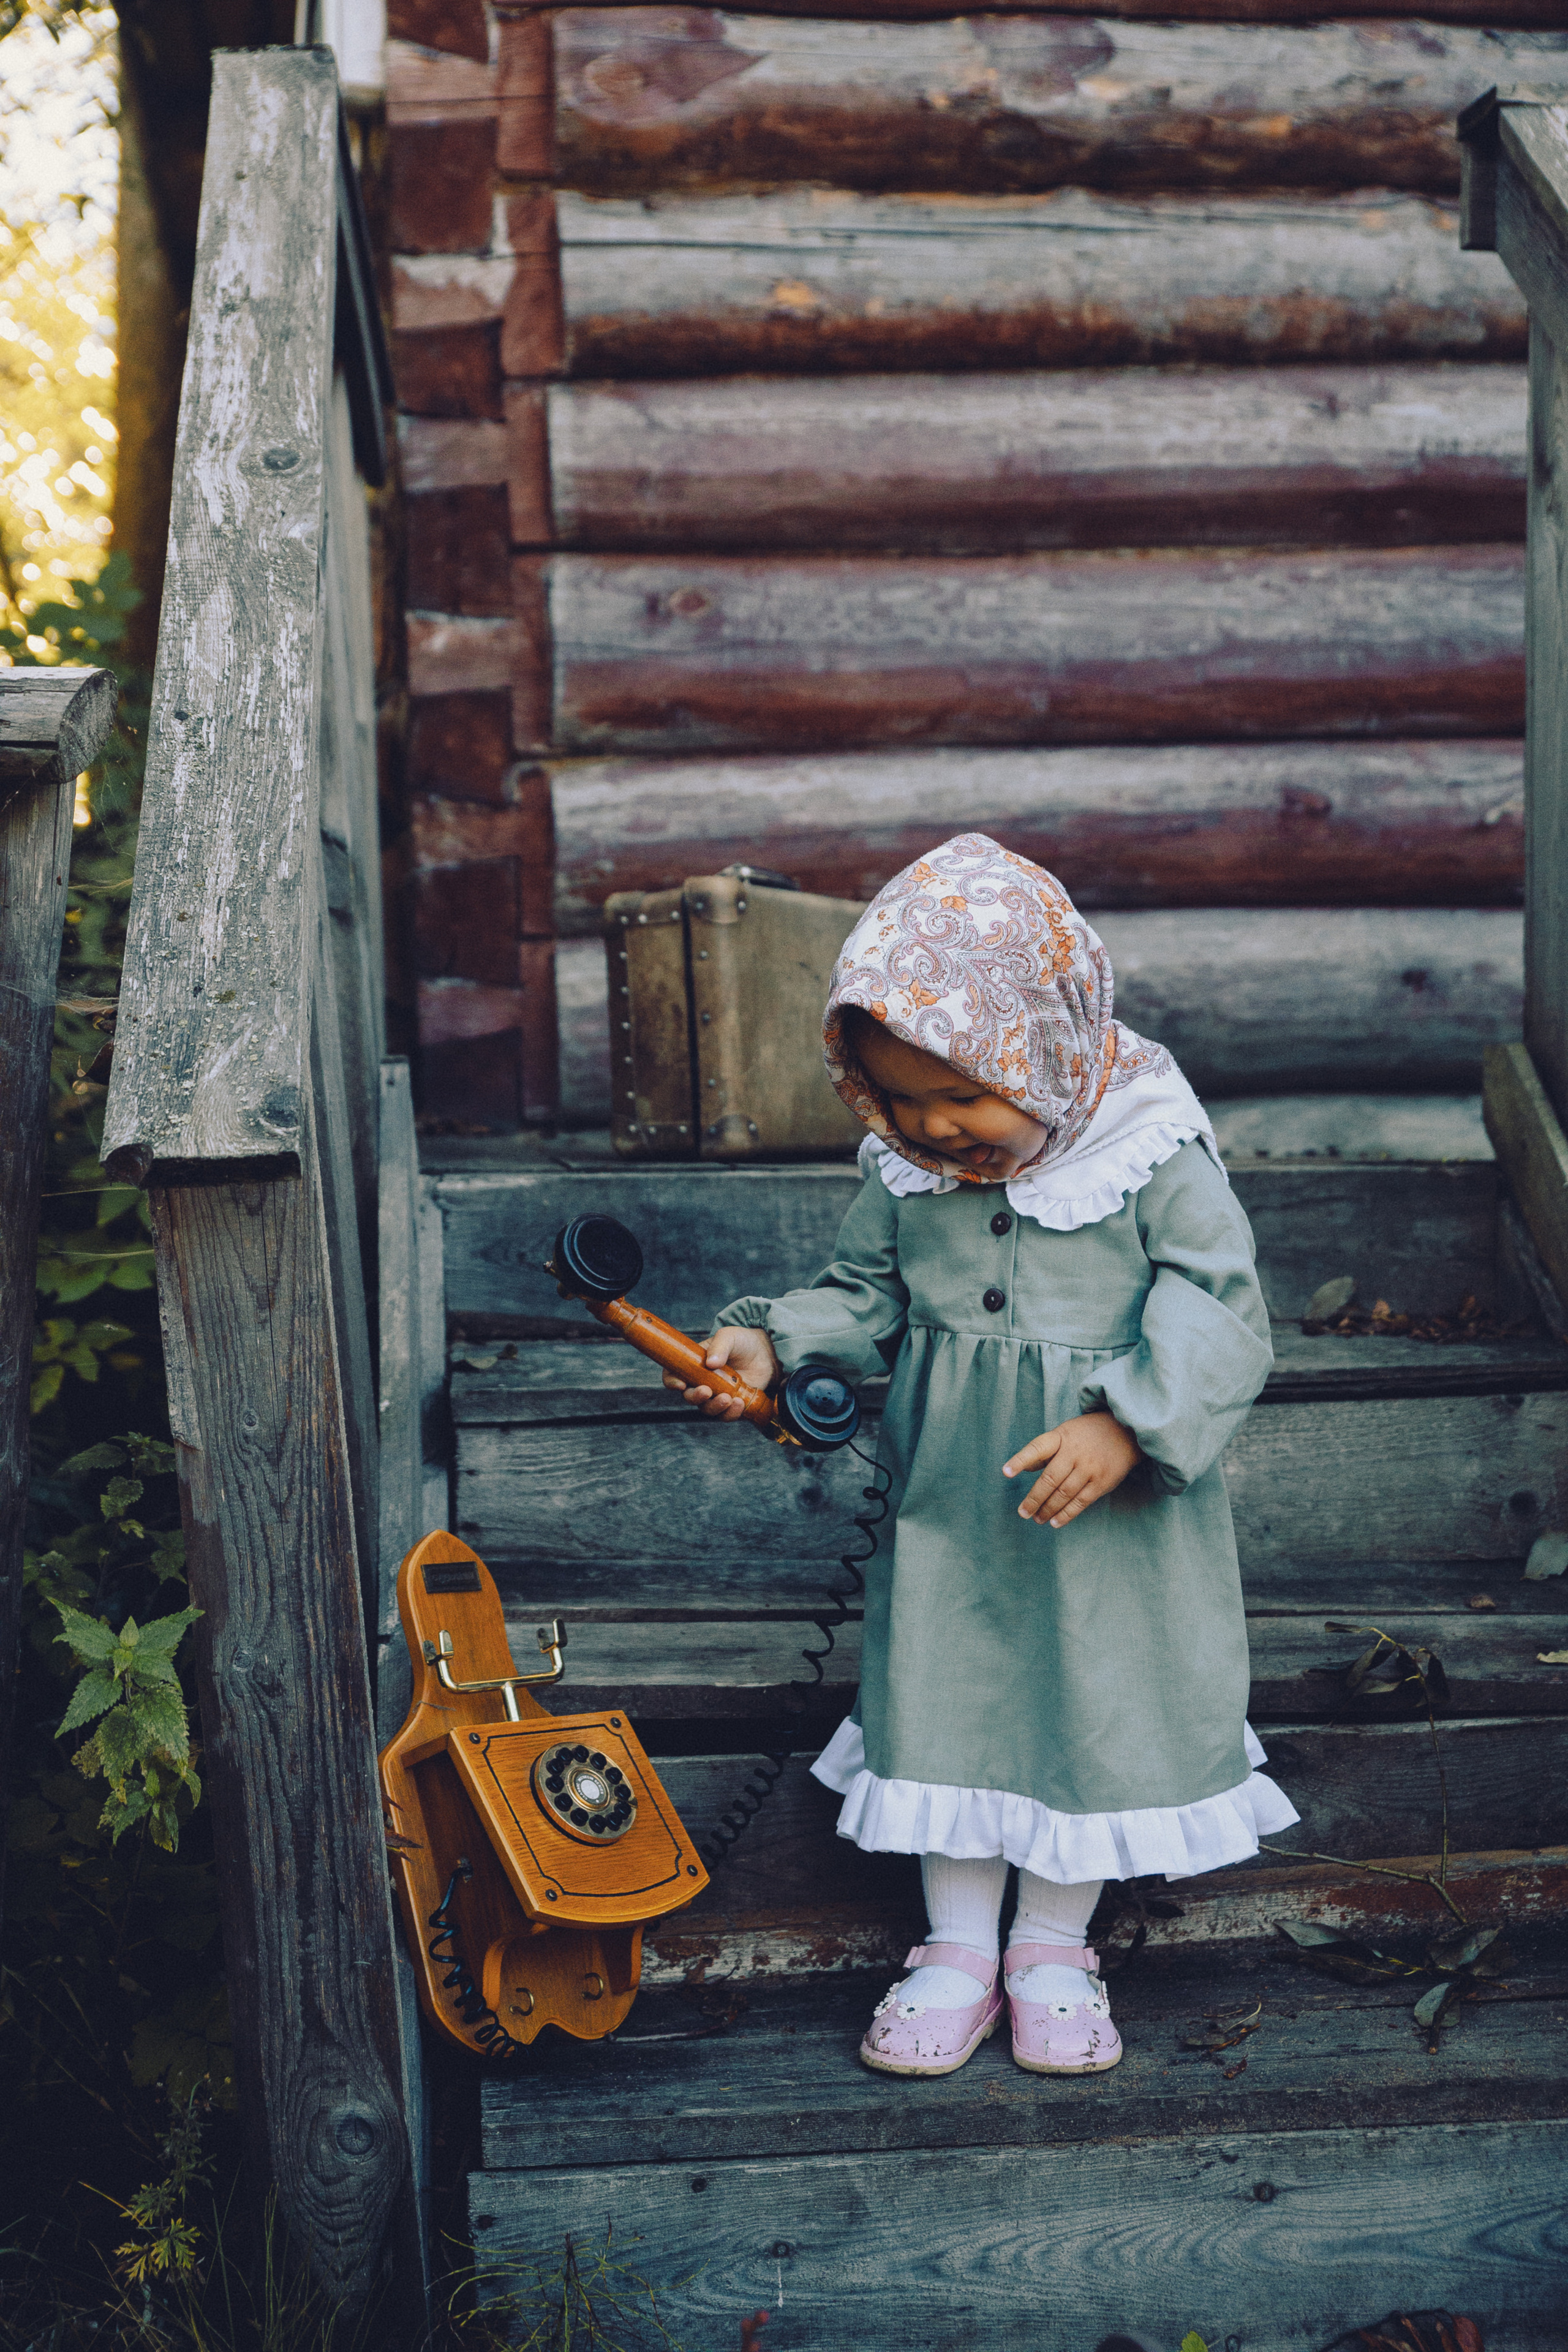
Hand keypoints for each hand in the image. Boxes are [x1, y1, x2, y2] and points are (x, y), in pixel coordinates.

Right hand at [662, 1324, 779, 1419]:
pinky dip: (731, 1413)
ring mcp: (717, 1395)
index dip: (672, 1381)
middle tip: (708, 1391)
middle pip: (690, 1397)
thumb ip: (719, 1346)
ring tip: (729, 1398)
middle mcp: (702, 1382)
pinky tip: (740, 1403)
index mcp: (694, 1364)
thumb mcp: (729, 1336)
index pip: (673, 1375)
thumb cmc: (742, 1342)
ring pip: (707, 1409)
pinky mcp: (732, 1405)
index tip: (681, 1384)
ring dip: (715, 1407)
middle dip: (696, 1397)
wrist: (766, 1353)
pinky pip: (726, 1415)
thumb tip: (710, 1363)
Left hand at [1002, 1411, 1140, 1529]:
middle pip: (1050, 1479)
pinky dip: (1066, 1514)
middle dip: (1034, 1499)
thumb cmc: (1088, 1434)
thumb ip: (1045, 1450)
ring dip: (1048, 1509)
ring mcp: (1089, 1468)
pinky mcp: (1102, 1482)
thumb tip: (1024, 1468)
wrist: (1126, 1432)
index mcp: (1061, 1437)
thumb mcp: (1065, 1433)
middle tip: (1023, 1512)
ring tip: (1037, 1519)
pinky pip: (1081, 1502)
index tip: (1006, 1472)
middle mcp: (1074, 1453)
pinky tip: (1055, 1522)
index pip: (1037, 1449)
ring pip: (1064, 1494)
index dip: (1021, 1460)